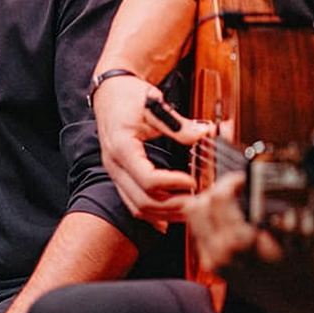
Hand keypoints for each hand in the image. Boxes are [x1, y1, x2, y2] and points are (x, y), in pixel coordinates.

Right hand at [93, 74, 210, 224]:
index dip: (174, 184)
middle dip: (174, 206)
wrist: (109, 92)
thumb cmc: (128, 95)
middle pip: (143, 201)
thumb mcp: (153, 104)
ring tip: (190, 210)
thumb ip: (177, 124)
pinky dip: (151, 214)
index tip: (194, 181)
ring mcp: (115, 172)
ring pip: (138, 207)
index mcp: (122, 147)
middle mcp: (114, 165)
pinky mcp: (119, 175)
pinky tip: (167, 220)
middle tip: (199, 202)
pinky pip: (132, 203)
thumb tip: (204, 134)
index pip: (148, 179)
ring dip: (165, 213)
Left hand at [185, 172, 313, 312]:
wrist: (296, 301)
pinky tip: (228, 218)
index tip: (244, 179)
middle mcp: (221, 253)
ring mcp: (213, 261)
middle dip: (216, 190)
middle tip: (235, 187)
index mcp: (240, 243)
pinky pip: (199, 232)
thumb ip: (274, 208)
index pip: (219, 198)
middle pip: (199, 204)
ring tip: (230, 200)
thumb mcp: (295, 233)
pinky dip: (209, 219)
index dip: (231, 181)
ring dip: (208, 203)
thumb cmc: (300, 266)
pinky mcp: (212, 267)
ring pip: (193, 217)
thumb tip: (260, 181)